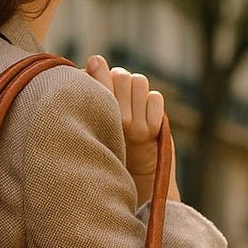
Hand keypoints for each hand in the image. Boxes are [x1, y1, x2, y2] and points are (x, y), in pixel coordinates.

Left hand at [85, 54, 179, 206]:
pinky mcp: (158, 116)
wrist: (131, 182)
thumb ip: (92, 101)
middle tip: (120, 123)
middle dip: (119, 96)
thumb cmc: (105, 158)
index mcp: (99, 98)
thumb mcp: (94, 131)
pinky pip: (155, 98)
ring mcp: (140, 104)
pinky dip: (152, 114)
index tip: (98, 90)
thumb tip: (90, 65)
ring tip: (132, 130)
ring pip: (139, 82)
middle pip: (121, 75)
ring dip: (136, 105)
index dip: (100, 76)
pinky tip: (148, 134)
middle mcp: (120, 97)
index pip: (99, 71)